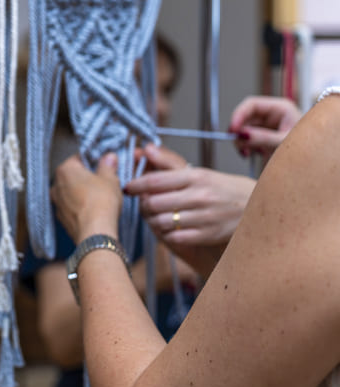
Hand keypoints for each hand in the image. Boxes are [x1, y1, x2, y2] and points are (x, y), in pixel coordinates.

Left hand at [51, 153, 120, 243]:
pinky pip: (72, 208)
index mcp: (65, 169)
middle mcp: (56, 185)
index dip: (94, 160)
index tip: (104, 165)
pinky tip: (94, 210)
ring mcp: (57, 203)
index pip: (79, 158)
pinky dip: (81, 207)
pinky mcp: (61, 219)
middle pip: (74, 176)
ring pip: (72, 192)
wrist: (95, 233)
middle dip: (88, 177)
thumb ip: (108, 165)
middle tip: (104, 182)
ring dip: (83, 193)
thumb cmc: (101, 202)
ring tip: (100, 198)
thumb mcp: (110, 179)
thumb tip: (109, 157)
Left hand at [126, 144, 253, 246]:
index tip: (127, 188)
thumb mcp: (199, 172)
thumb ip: (168, 162)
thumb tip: (144, 148)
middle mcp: (199, 196)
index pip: (155, 181)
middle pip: (154, 203)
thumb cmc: (223, 188)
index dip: (135, 184)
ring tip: (156, 216)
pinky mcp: (208, 235)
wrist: (258, 208)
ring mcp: (204, 217)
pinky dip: (168, 234)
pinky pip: (175, 238)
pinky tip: (171, 228)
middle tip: (145, 203)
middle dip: (144, 204)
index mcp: (195, 176)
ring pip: (161, 222)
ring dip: (153, 220)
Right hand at [229, 96, 301, 156]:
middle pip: (245, 117)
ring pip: (244, 128)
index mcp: (280, 108)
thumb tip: (240, 134)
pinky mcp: (263, 136)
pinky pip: (247, 138)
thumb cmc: (307, 149)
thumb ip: (262, 138)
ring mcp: (267, 125)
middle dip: (239, 132)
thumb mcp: (283, 143)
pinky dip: (244, 146)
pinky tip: (249, 154)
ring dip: (241, 141)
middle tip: (238, 146)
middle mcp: (272, 114)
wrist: (314, 163)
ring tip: (246, 153)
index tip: (232, 129)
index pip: (252, 104)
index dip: (238, 115)